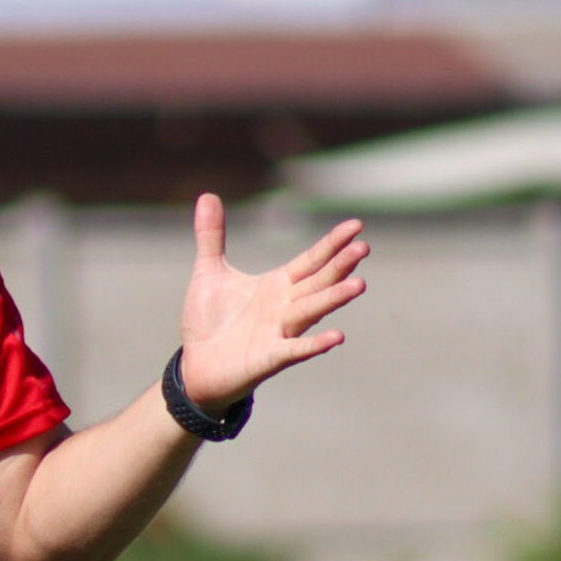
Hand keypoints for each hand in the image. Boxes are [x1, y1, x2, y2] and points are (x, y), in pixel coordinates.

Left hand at [176, 193, 367, 410]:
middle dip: (339, 266)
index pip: (311, 260)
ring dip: (333, 299)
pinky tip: (337, 337)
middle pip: (318, 282)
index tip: (356, 225)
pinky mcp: (269, 357)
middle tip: (363, 246)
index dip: (332, 244)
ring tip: (359, 284)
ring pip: (311, 311)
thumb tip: (207, 195)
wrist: (196, 365)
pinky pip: (295, 350)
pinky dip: (314, 344)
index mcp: (277, 285)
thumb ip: (211, 236)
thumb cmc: (210, 321)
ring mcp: (280, 332)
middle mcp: (285, 307)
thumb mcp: (209, 272)